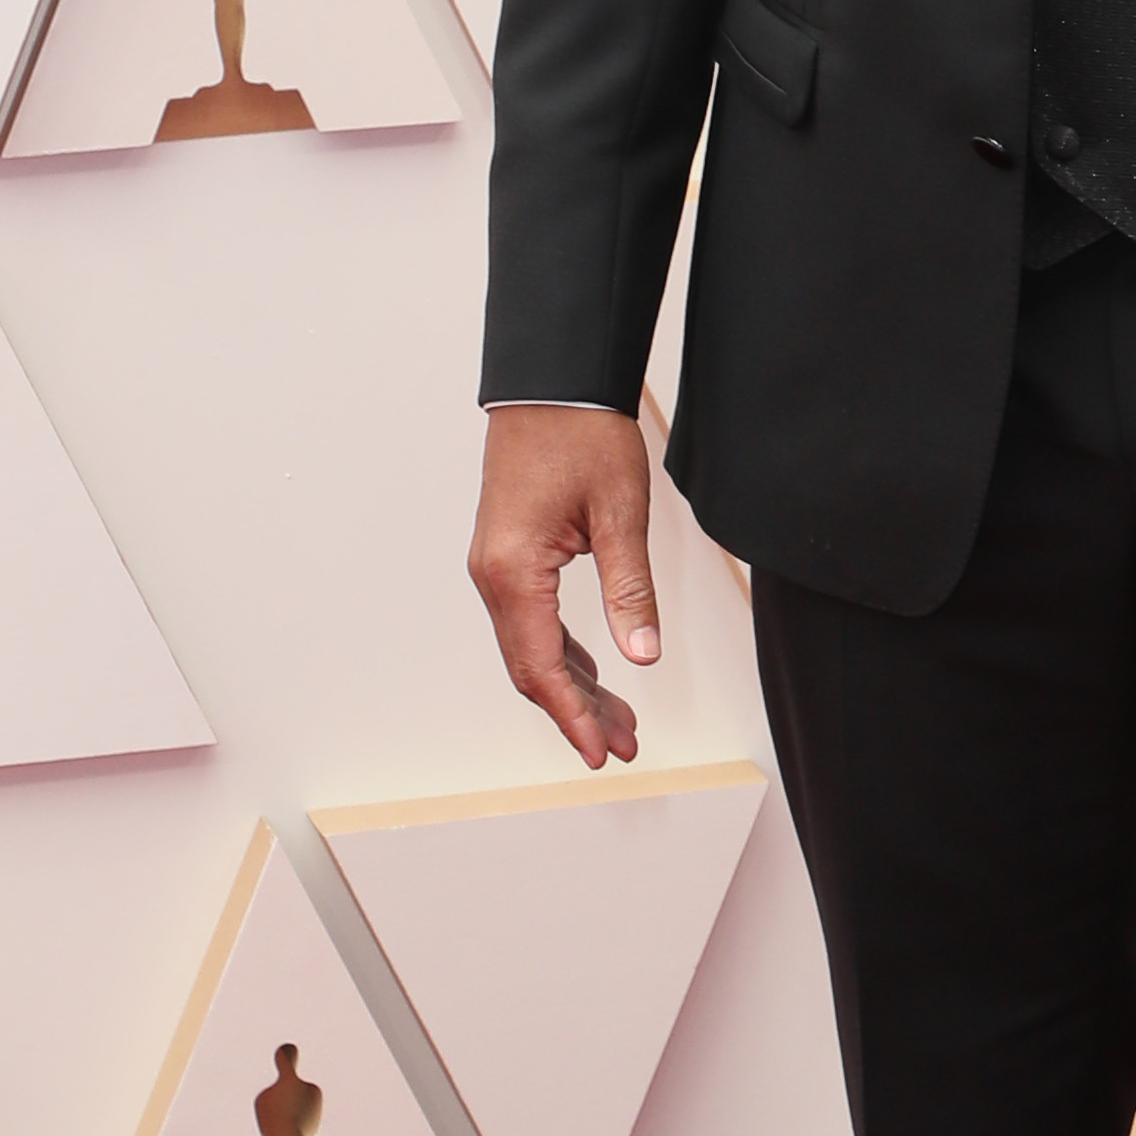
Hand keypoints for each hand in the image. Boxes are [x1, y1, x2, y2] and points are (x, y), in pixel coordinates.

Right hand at [469, 406, 656, 766]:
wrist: (551, 383)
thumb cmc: (581, 435)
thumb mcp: (621, 514)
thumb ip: (630, 590)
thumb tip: (643, 656)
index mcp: (514, 572)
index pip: (541, 667)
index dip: (573, 716)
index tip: (600, 753)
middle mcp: (492, 576)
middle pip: (532, 667)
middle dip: (577, 711)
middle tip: (623, 745)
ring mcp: (495, 566)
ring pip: (531, 647)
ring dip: (573, 686)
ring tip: (619, 721)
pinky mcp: (508, 555)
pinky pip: (531, 620)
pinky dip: (563, 652)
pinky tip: (595, 671)